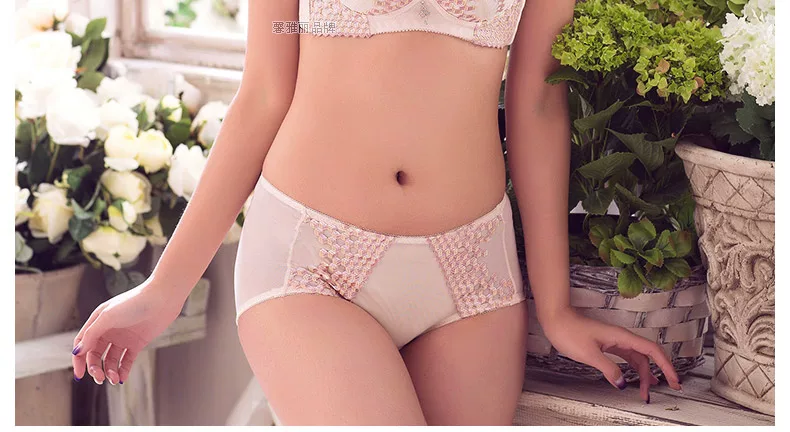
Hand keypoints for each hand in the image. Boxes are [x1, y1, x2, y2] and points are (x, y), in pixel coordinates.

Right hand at [71, 278, 182, 384]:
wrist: (162, 299)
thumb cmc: (134, 303)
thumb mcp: (108, 317)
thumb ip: (92, 334)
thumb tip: (77, 351)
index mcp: (98, 322)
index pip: (82, 344)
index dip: (79, 360)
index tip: (79, 375)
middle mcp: (109, 331)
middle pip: (95, 355)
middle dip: (95, 368)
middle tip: (100, 378)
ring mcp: (123, 338)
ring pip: (111, 360)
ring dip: (110, 371)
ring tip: (114, 379)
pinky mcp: (137, 343)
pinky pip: (126, 360)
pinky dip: (123, 370)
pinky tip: (122, 378)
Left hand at [539, 307, 682, 402]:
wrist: (556, 319)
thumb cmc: (569, 331)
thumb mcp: (589, 354)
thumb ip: (608, 369)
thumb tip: (622, 383)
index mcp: (622, 337)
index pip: (652, 350)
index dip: (666, 365)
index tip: (673, 379)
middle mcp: (622, 338)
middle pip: (647, 356)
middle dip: (659, 372)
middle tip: (669, 388)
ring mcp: (615, 341)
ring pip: (637, 358)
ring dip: (644, 374)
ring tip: (647, 391)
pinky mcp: (607, 345)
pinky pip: (627, 357)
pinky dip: (633, 369)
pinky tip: (633, 378)